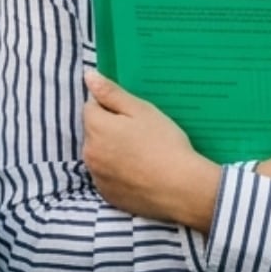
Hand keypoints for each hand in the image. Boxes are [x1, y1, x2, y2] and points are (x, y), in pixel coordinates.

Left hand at [81, 71, 221, 231]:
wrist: (182, 188)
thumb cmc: (164, 143)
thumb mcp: (141, 110)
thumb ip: (111, 93)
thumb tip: (88, 76)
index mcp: (95, 127)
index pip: (91, 107)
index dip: (111, 108)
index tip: (133, 117)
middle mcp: (88, 152)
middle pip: (93, 132)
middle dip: (109, 129)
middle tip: (140, 136)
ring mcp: (96, 176)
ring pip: (99, 155)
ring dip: (110, 152)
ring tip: (141, 156)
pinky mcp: (106, 194)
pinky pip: (106, 177)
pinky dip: (116, 173)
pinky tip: (138, 174)